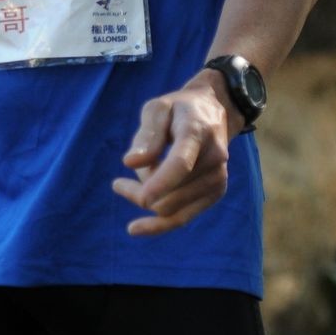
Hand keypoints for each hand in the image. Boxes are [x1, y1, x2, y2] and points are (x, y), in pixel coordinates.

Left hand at [112, 74, 235, 235]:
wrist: (213, 113)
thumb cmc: (177, 109)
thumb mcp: (157, 109)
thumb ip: (146, 135)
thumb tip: (130, 163)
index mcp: (197, 132)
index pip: (181, 164)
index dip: (160, 183)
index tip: (141, 199)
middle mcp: (214, 158)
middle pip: (170, 193)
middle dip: (139, 193)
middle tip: (118, 184)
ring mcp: (218, 177)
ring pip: (172, 209)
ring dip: (147, 201)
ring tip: (131, 184)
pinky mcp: (216, 192)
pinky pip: (183, 218)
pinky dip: (157, 222)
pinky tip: (137, 226)